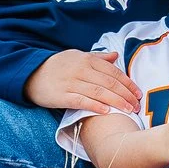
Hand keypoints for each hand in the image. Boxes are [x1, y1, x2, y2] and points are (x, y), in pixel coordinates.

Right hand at [26, 48, 140, 115]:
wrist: (30, 73)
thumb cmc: (57, 66)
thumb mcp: (77, 56)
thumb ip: (97, 57)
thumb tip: (116, 55)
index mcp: (86, 59)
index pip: (113, 71)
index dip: (127, 83)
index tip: (138, 93)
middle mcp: (81, 69)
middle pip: (109, 83)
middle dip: (126, 94)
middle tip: (137, 105)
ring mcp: (71, 82)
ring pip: (99, 92)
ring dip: (117, 102)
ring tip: (129, 110)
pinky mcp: (62, 96)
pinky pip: (82, 101)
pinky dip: (96, 106)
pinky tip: (107, 112)